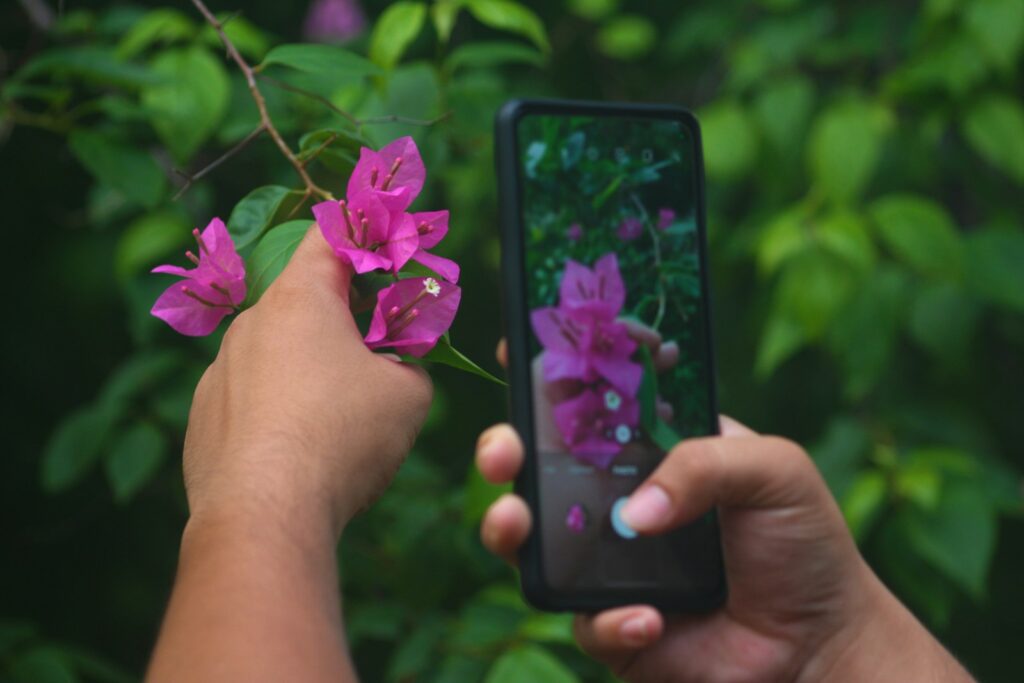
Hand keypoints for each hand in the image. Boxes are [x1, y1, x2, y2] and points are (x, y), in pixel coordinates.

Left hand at [183, 227, 432, 538]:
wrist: (265, 514)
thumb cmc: (342, 438)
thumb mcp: (409, 394)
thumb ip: (411, 363)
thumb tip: (397, 369)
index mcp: (299, 299)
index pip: (330, 239)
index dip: (364, 241)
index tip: (388, 258)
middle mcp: (250, 325)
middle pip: (304, 303)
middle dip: (345, 321)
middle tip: (380, 354)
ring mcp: (218, 372)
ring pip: (276, 355)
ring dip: (310, 371)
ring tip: (340, 421)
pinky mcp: (203, 419)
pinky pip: (251, 400)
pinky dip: (278, 413)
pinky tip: (300, 454)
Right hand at [478, 344, 972, 681]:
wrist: (820, 645)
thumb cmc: (803, 544)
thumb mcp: (772, 471)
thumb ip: (704, 463)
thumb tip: (635, 512)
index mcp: (653, 451)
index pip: (593, 405)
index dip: (552, 379)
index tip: (516, 353)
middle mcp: (619, 501)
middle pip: (539, 468)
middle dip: (504, 449)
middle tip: (502, 449)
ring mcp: (608, 563)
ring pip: (532, 542)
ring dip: (508, 525)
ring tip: (513, 520)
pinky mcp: (612, 623)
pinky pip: (584, 621)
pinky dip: (608, 618)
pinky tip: (649, 618)